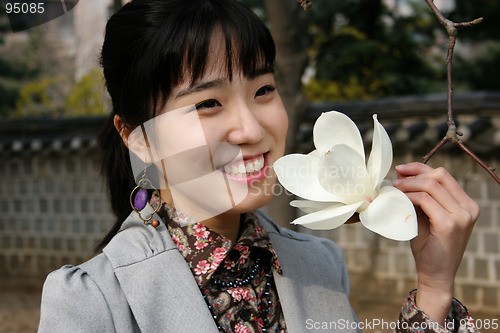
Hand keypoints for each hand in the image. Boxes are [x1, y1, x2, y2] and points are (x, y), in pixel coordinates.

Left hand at [393, 162, 478, 324]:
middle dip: (414, 173)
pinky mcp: (449, 224)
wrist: (436, 274)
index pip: (444, 175)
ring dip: (409, 185)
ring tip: (395, 189)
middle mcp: (469, 208)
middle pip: (439, 175)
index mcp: (466, 204)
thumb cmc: (429, 246)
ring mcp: (461, 216)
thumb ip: (420, 196)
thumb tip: (402, 174)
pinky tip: (400, 200)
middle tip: (396, 180)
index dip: (420, 168)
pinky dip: (410, 196)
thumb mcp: (426, 216)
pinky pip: (425, 200)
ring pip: (431, 185)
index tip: (401, 170)